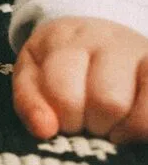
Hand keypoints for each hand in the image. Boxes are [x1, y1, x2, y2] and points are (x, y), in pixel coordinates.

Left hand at [13, 17, 147, 142]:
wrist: (96, 34)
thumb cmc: (59, 62)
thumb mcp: (32, 73)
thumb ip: (28, 101)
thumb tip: (43, 129)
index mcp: (63, 38)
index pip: (63, 91)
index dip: (65, 120)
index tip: (66, 123)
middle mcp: (104, 39)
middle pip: (106, 101)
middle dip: (95, 125)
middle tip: (90, 124)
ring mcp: (136, 51)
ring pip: (137, 109)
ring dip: (121, 129)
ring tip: (112, 127)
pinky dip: (143, 126)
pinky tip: (131, 126)